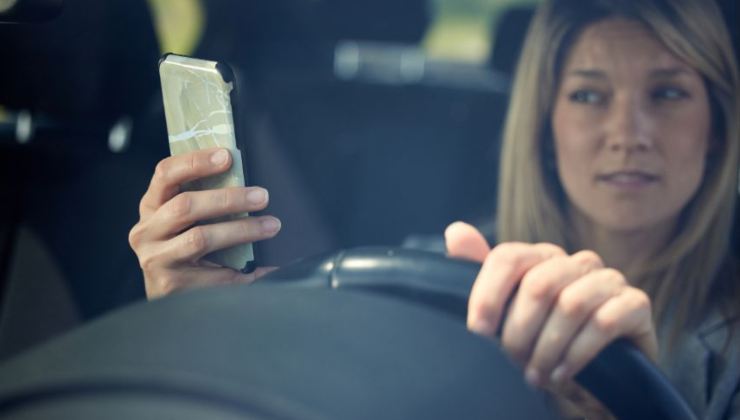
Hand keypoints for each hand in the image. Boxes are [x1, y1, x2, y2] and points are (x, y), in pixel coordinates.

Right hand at [129, 148, 280, 298]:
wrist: (167, 301)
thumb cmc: (183, 249)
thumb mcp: (181, 222)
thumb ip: (202, 200)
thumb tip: (250, 185)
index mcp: (151, 206)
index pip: (166, 173)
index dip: (196, 162)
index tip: (227, 156)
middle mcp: (146, 231)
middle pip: (185, 206)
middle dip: (228, 199)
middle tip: (262, 196)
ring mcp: (156, 260)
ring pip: (200, 238)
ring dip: (241, 230)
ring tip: (271, 226)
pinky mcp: (171, 286)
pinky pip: (214, 274)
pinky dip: (243, 270)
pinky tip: (263, 265)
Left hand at [444, 221, 657, 387]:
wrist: (594, 384)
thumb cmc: (544, 345)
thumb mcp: (507, 316)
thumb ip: (483, 274)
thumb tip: (455, 232)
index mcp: (542, 258)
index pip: (508, 257)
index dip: (488, 293)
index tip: (478, 330)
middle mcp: (577, 262)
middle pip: (537, 284)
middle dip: (520, 330)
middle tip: (514, 360)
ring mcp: (609, 280)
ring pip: (570, 304)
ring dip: (547, 347)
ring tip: (536, 374)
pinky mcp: (636, 304)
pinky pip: (604, 322)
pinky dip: (577, 354)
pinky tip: (562, 375)